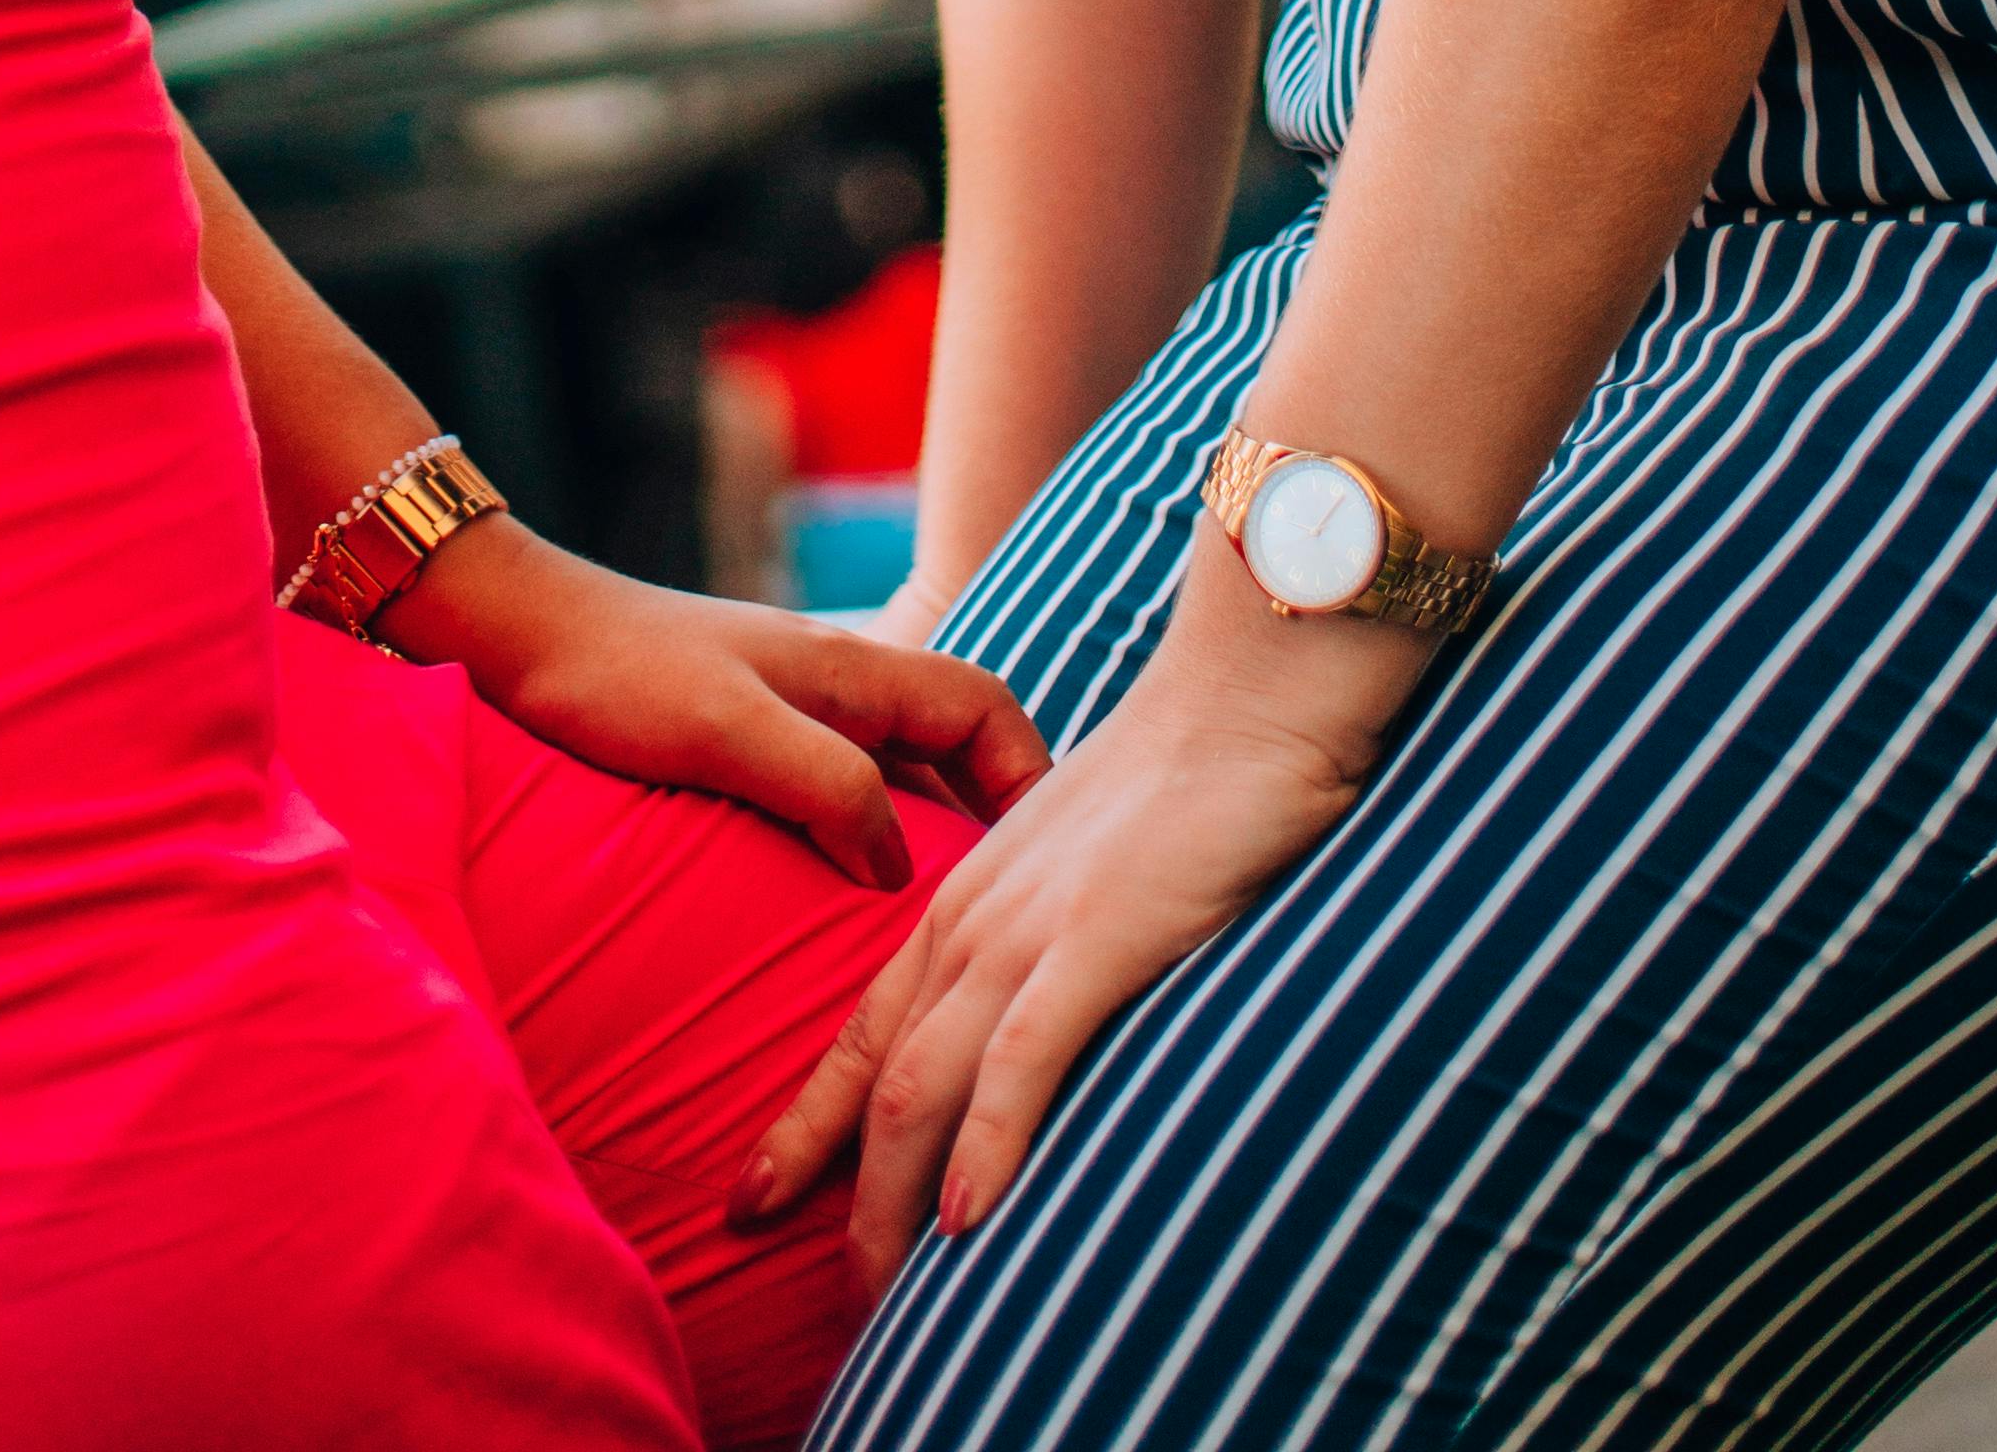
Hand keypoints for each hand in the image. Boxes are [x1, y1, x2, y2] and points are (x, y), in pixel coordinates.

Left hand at [382, 515, 1047, 887]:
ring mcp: (791, 720)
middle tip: (1006, 928)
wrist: (517, 635)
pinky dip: (863, 850)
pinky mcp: (746, 751)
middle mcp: (835, 692)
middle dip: (989, 828)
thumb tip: (903, 871)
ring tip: (937, 942)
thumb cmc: (618, 675)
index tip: (1046, 864)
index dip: (1030, 776)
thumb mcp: (731, 732)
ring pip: (895, 781)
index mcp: (852, 673)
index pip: (984, 711)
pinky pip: (837, 801)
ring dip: (925, 846)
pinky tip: (846, 917)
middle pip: (951, 753)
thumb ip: (827, 788)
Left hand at [731, 579, 1412, 1266]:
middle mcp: (971, 921)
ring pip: (926, 1084)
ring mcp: (1028, 930)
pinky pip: (1021, 1055)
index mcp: (961, 902)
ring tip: (882, 1300)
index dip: (805, 1128)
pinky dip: (988, 1142)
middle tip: (823, 1300)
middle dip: (837, 1194)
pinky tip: (970, 1221)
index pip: (862, 1034)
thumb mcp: (1075, 865)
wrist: (1243, 695)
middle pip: (875, 1078)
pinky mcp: (1097, 938)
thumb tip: (1026, 1023)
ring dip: (896, 1201)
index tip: (754, 1204)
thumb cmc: (1174, 783)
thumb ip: (1039, 935)